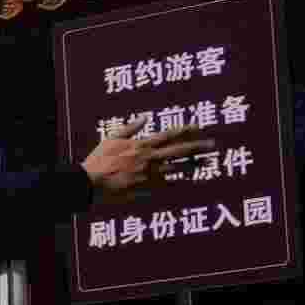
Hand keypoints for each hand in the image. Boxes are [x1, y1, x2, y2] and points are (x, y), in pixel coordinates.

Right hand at [83, 126, 218, 196]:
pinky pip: (168, 184)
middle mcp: (150, 157)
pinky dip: (180, 182)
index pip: (169, 135)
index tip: (199, 127)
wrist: (91, 182)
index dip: (186, 130)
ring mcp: (150, 173)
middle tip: (212, 145)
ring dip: (194, 164)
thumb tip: (145, 117)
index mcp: (142, 144)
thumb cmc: (99, 160)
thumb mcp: (112, 138)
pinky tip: (191, 180)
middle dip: (197, 147)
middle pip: (179, 150)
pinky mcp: (147, 187)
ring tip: (208, 162)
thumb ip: (131, 127)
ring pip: (178, 167)